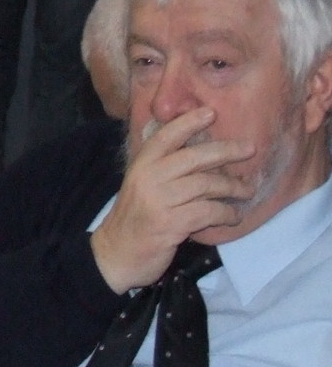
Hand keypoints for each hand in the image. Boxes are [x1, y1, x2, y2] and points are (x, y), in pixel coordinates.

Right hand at [90, 108, 255, 291]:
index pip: (165, 137)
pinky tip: (234, 216)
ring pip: (206, 185)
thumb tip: (202, 153)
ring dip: (232, 187)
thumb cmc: (134, 218)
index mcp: (141, 165)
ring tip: (246, 190)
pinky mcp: (171, 223)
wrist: (116, 254)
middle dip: (225, 151)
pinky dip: (227, 213)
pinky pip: (209, 212)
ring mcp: (159, 200)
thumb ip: (163, 169)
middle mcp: (148, 178)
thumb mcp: (142, 186)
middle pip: (193, 157)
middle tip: (249, 150)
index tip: (211, 113)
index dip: (188, 122)